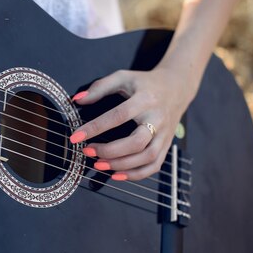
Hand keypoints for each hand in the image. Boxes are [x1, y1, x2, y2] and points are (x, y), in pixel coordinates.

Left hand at [70, 67, 196, 180]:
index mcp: (145, 100)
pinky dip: (136, 174)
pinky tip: (117, 175)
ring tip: (99, 165)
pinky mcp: (166, 145)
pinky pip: (154, 165)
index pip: (118, 116)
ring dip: (121, 165)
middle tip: (88, 151)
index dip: (95, 127)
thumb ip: (99, 87)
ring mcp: (164, 134)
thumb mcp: (122, 77)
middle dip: (110, 151)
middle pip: (137, 142)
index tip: (76, 136)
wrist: (176, 87)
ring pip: (147, 157)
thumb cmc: (145, 83)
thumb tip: (78, 99)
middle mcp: (157, 119)